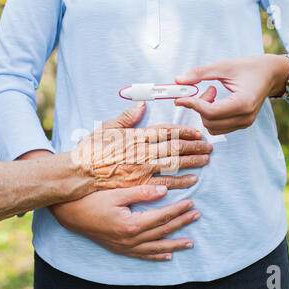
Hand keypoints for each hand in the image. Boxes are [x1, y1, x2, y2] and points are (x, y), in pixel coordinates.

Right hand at [51, 185, 199, 260]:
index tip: (191, 202)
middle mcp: (130, 239)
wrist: (69, 214)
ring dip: (174, 244)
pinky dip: (156, 256)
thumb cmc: (91, 200)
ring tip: (190, 243)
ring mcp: (125, 247)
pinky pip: (142, 255)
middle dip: (181, 223)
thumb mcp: (116, 193)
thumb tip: (164, 190)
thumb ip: (141, 192)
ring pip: (156, 247)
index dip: (178, 209)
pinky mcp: (119, 249)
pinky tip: (166, 256)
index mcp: (132, 224)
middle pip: (162, 231)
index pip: (162, 216)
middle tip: (196, 216)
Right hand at [72, 90, 215, 189]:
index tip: (196, 132)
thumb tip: (141, 105)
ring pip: (174, 163)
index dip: (184, 131)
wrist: (79, 173)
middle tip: (209, 145)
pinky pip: (165, 183)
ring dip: (192, 161)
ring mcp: (142, 168)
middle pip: (174, 147)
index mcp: (135, 135)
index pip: (165, 131)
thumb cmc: (90, 150)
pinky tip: (193, 179)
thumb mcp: (106, 128)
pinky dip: (180, 181)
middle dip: (194, 145)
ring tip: (206, 159)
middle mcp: (142, 151)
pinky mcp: (139, 184)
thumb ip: (126, 118)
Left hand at [174, 54, 288, 134]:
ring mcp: (245, 123)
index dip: (193, 105)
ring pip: (212, 128)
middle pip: (209, 122)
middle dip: (200, 107)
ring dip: (205, 112)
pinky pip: (218, 128)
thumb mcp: (224, 66)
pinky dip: (211, 116)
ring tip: (213, 94)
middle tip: (206, 89)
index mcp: (243, 102)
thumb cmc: (250, 67)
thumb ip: (200, 73)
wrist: (271, 73)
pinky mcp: (242, 124)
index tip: (180, 98)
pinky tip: (217, 101)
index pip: (211, 112)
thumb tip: (178, 80)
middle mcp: (245, 117)